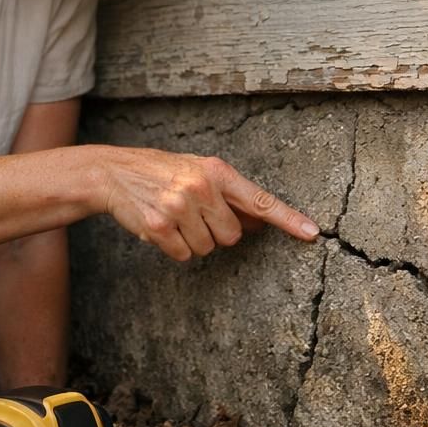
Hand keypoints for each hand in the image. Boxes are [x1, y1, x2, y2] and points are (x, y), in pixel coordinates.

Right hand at [97, 147, 319, 260]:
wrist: (115, 172)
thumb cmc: (163, 173)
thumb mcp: (199, 172)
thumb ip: (230, 196)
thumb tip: (261, 224)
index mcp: (217, 171)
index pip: (260, 199)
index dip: (288, 219)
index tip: (312, 234)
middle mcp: (201, 187)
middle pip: (232, 236)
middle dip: (216, 232)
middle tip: (194, 215)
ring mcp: (179, 206)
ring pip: (207, 248)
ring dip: (193, 241)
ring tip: (174, 217)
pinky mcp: (159, 225)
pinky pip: (183, 255)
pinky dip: (174, 248)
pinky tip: (161, 227)